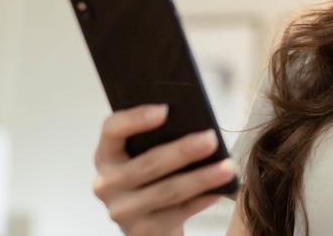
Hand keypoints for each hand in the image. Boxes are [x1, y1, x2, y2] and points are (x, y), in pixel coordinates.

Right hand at [92, 104, 235, 235]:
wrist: (149, 220)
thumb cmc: (153, 174)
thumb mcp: (145, 153)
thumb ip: (159, 136)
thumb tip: (195, 120)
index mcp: (106, 154)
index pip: (112, 129)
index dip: (136, 118)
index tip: (165, 109)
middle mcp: (107, 184)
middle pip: (148, 163)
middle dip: (183, 151)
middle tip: (211, 139)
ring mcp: (122, 211)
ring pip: (167, 190)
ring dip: (201, 178)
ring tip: (227, 167)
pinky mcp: (141, 233)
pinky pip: (178, 213)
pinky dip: (202, 199)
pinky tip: (220, 189)